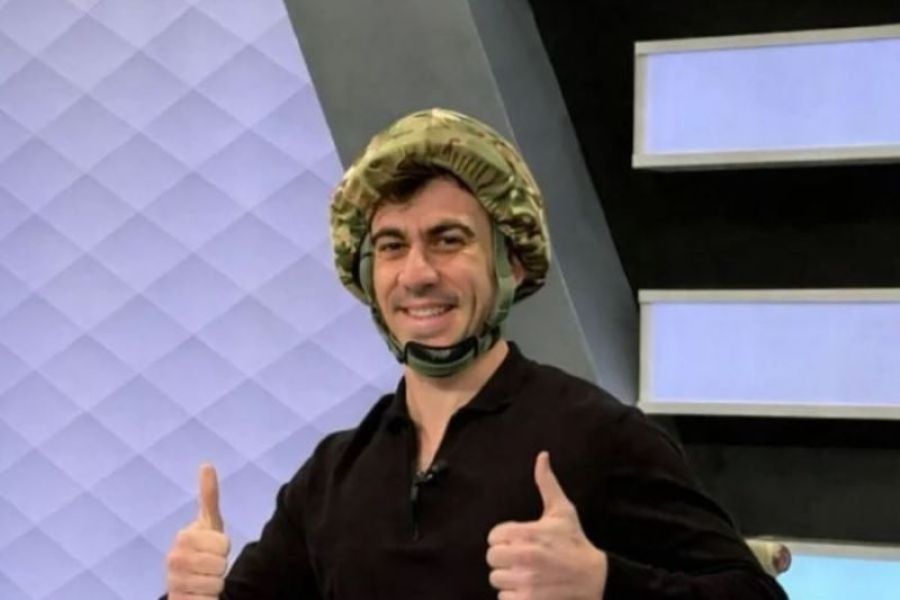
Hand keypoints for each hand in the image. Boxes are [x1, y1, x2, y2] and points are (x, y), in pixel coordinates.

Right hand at [166, 464, 230, 598]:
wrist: (189, 582)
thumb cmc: (203, 549)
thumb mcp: (209, 523)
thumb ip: (209, 496)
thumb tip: (207, 464)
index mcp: (183, 538)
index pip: (223, 544)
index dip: (224, 546)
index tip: (215, 546)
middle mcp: (173, 561)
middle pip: (220, 564)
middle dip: (221, 566)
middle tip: (211, 565)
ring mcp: (174, 583)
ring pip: (216, 584)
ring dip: (216, 584)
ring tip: (206, 579)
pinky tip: (201, 595)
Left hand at [487, 452, 607, 598]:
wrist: (595, 578)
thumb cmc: (575, 542)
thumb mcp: (563, 511)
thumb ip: (547, 483)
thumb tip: (542, 456)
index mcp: (530, 533)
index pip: (494, 536)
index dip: (504, 538)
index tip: (516, 540)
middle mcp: (526, 557)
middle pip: (492, 557)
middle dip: (504, 557)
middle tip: (519, 557)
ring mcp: (527, 581)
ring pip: (496, 578)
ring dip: (508, 577)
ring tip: (525, 573)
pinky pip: (503, 598)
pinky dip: (513, 595)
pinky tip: (527, 588)